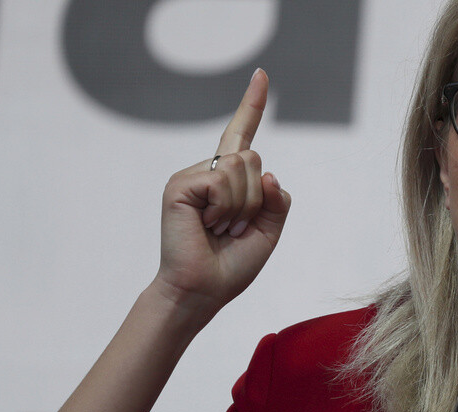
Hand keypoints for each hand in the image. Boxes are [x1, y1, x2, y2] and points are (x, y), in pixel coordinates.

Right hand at [153, 69, 290, 318]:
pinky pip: (222, 182)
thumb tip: (269, 173)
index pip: (244, 135)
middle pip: (255, 160)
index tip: (262, 75)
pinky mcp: (179, 185)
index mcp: (230, 181)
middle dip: (256, 200)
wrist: (202, 291)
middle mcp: (210, 172)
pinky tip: (208, 226)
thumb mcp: (269, 231)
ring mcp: (192, 176)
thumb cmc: (231, 265)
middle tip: (234, 229)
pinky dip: (225, 209)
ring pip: (242, 169)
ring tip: (220, 230)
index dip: (253, 105)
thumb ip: (277, 200)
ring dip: (242, 208)